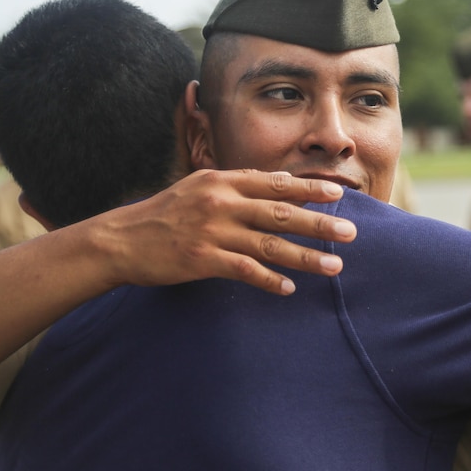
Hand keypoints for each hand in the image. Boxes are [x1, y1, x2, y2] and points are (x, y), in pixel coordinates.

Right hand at [102, 169, 356, 294]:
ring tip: (333, 266)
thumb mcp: (198, 187)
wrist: (120, 239)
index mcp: (221, 181)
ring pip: (269, 244)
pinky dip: (269, 280)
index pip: (274, 183)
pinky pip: (244, 270)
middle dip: (319, 223)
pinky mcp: (202, 259)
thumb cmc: (164, 214)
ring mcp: (212, 231)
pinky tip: (288, 289)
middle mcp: (220, 202)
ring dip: (304, 256)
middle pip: (280, 213)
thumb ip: (237, 185)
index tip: (337, 196)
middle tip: (350, 232)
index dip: (308, 190)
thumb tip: (280, 183)